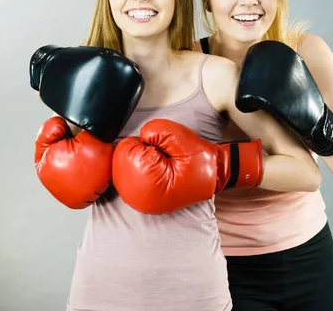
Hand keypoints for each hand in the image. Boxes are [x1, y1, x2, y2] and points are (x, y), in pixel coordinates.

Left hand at [112, 119, 263, 213]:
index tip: (163, 152)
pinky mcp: (138, 201)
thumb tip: (140, 136)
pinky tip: (155, 173)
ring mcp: (136, 202)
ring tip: (161, 166)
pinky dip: (138, 170)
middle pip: (119, 159)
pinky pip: (126, 176)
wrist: (213, 175)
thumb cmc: (198, 160)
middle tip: (163, 159)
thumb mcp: (180, 136)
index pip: (126, 150)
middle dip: (139, 153)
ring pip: (121, 167)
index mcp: (146, 186)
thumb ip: (155, 130)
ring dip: (138, 162)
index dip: (145, 143)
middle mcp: (136, 199)